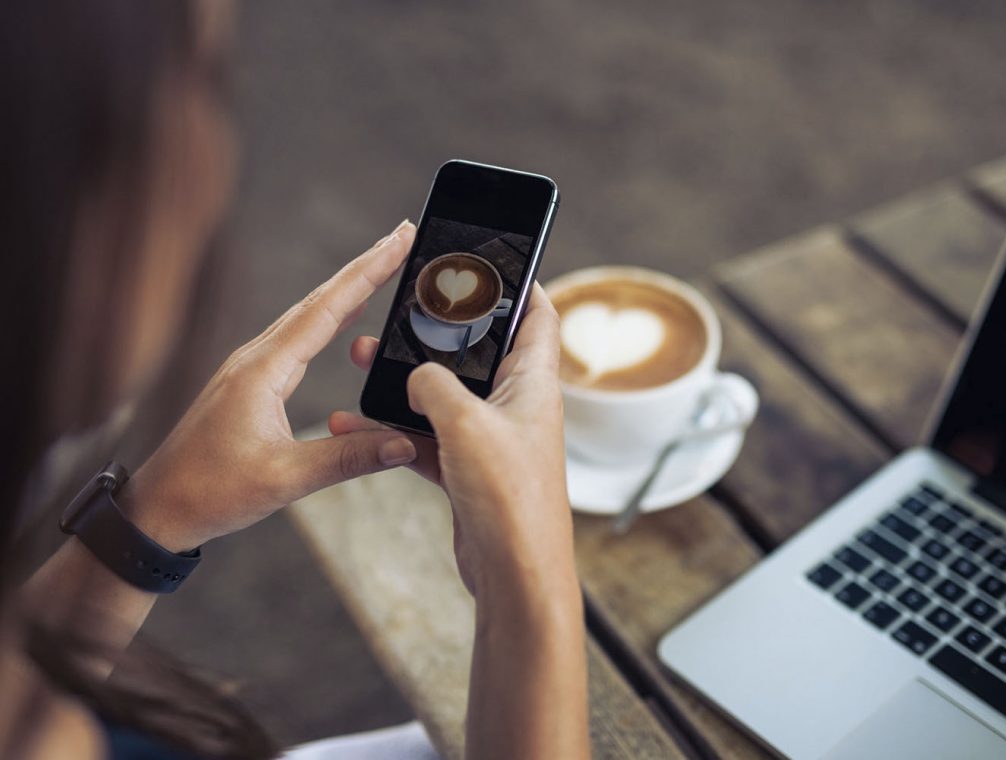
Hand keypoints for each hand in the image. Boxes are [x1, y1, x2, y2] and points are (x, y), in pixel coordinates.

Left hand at [121, 221, 418, 552]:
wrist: (158, 508)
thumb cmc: (210, 492)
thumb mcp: (285, 479)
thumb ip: (348, 458)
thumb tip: (403, 443)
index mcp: (263, 370)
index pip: (327, 309)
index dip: (367, 272)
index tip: (397, 240)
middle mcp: (256, 358)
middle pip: (319, 300)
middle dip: (363, 266)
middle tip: (400, 237)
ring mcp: (250, 368)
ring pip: (306, 315)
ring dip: (346, 289)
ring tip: (382, 266)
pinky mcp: (250, 383)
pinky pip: (296, 337)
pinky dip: (327, 318)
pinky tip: (343, 318)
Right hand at [329, 284, 578, 605]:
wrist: (513, 574)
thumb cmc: (509, 497)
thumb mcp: (465, 423)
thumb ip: (435, 384)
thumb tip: (416, 373)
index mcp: (533, 383)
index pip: (538, 317)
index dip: (522, 285)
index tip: (493, 263)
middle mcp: (516, 407)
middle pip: (479, 353)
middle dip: (438, 333)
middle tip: (402, 312)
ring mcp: (492, 440)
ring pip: (445, 396)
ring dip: (406, 381)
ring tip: (363, 359)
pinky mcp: (469, 471)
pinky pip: (427, 438)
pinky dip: (394, 429)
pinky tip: (355, 422)